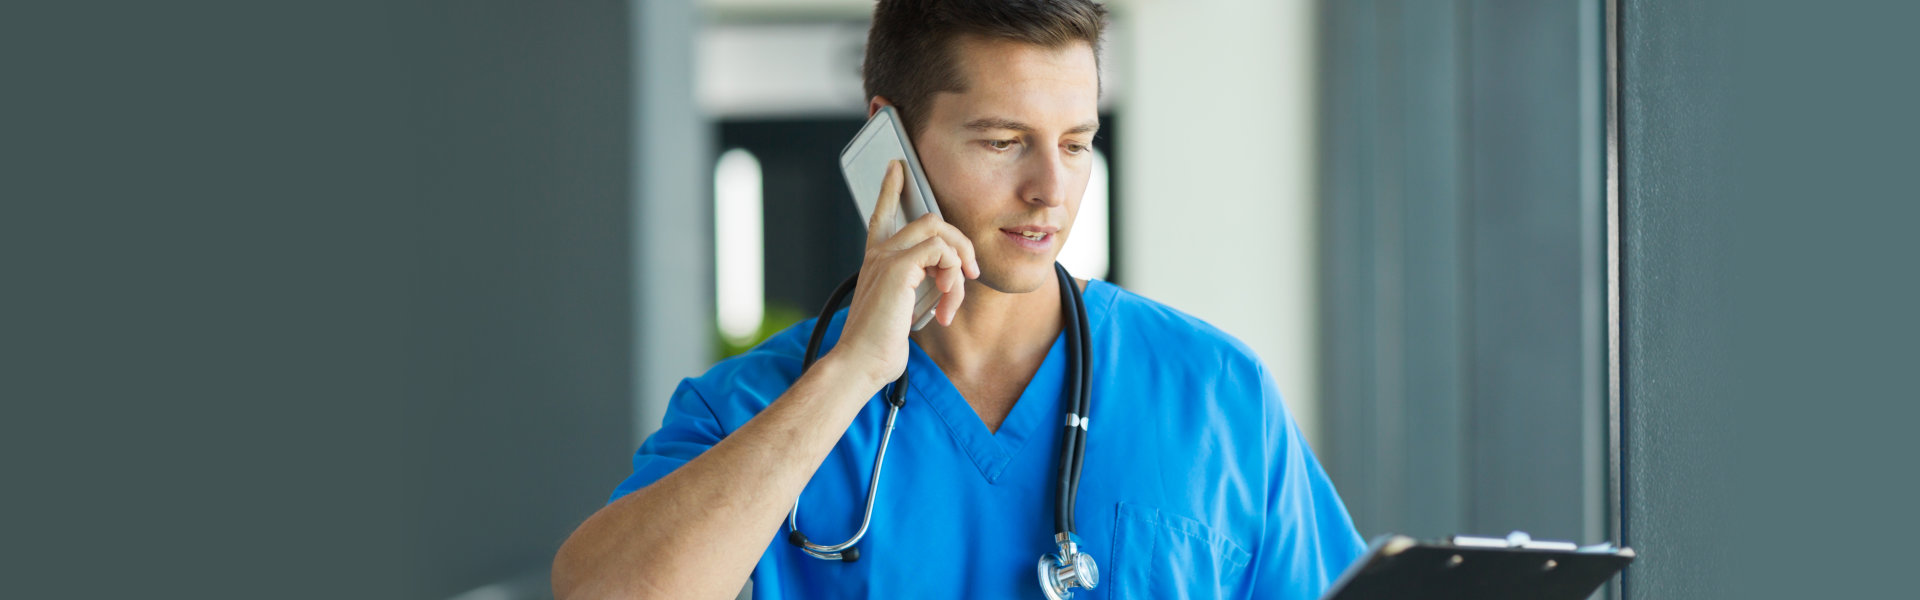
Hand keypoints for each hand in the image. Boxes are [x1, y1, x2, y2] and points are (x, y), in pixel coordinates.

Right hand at [826, 160, 979, 388]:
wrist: (860, 362)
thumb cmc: (880, 343)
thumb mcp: (904, 308)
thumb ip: (921, 287)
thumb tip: (949, 278)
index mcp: (877, 261)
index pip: (881, 215)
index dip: (889, 189)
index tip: (897, 168)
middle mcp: (880, 254)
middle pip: (929, 220)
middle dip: (961, 243)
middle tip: (970, 275)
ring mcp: (887, 258)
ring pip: (940, 232)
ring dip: (959, 268)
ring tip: (951, 303)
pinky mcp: (898, 268)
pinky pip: (941, 251)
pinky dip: (953, 276)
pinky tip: (945, 305)